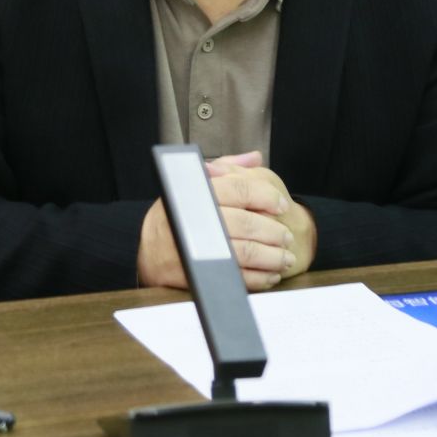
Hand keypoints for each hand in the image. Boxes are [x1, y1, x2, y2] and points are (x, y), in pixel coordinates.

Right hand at [137, 154, 299, 291]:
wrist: (149, 250)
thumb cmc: (177, 215)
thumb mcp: (193, 184)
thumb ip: (225, 169)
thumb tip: (253, 158)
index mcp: (195, 192)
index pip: (238, 189)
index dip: (266, 197)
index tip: (281, 205)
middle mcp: (194, 218)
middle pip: (245, 224)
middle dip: (274, 232)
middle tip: (287, 236)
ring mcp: (193, 248)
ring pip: (244, 252)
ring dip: (271, 257)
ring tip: (284, 257)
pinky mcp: (194, 274)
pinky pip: (234, 277)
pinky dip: (258, 278)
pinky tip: (269, 274)